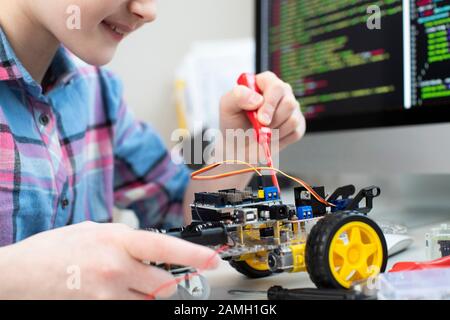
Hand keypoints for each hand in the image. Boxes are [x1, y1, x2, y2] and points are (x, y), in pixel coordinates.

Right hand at [0, 222, 218, 298]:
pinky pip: (129, 309)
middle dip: (165, 282)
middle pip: (165, 283)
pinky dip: (129, 302)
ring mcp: (108, 291)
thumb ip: (126, 238)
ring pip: (149, 301)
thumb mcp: (95, 229)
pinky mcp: (99, 308)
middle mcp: (117, 266)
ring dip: (146, 295)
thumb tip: (150, 246)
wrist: (21, 272)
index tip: (213, 259)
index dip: (194, 254)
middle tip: (155, 275)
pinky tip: (114, 291)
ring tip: (124, 283)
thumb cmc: (56, 247)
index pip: (166, 246)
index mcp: (118, 239)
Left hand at [220, 71, 305, 151]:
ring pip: (292, 119)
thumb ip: (237, 96)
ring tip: (262, 133)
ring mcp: (292, 108)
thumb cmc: (233, 122)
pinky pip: (295, 132)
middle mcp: (282, 92)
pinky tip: (270, 138)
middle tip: (259, 129)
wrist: (239, 144)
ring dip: (274, 132)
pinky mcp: (298, 124)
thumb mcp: (227, 106)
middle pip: (289, 103)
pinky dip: (280, 140)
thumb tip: (257, 99)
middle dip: (272, 121)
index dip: (270, 104)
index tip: (261, 120)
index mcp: (266, 82)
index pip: (276, 87)